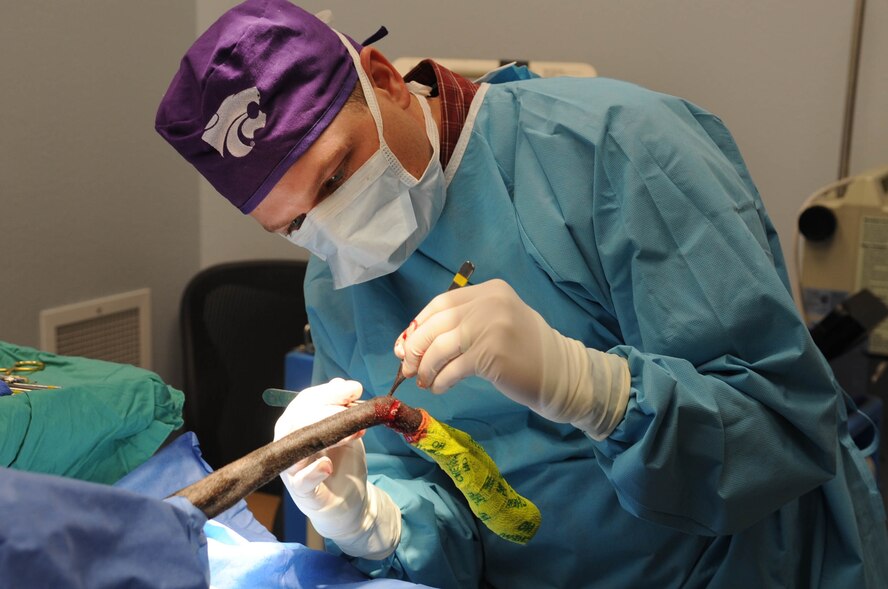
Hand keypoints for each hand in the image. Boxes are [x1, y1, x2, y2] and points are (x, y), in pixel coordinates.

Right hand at [274, 378, 399, 558]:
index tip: (355, 388)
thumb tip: (339, 383)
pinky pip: (302, 481)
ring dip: (325, 437)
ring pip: (297, 447)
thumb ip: (341, 408)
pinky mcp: (302, 493)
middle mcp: (289, 444)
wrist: (349, 500)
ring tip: (350, 434)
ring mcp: (292, 469)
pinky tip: (326, 465)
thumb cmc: (343, 461)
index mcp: (297, 425)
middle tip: (353, 407)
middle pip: (296, 420)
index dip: (328, 393)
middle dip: (326, 409)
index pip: (305, 402)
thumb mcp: (347, 430)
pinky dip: (312, 472)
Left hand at [394, 279, 629, 439]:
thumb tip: (412, 342)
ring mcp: (492, 327)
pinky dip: (441, 380)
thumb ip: (462, 325)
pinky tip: (440, 387)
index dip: (419, 325)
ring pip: (441, 347)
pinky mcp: (492, 354)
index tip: (406, 344)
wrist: (561, 373)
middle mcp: (491, 303)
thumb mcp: (497, 324)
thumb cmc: (524, 352)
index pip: (441, 303)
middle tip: (408, 367)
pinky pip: (453, 368)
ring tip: (424, 380)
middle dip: (416, 347)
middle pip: (437, 323)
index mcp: (491, 291)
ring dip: (426, 367)